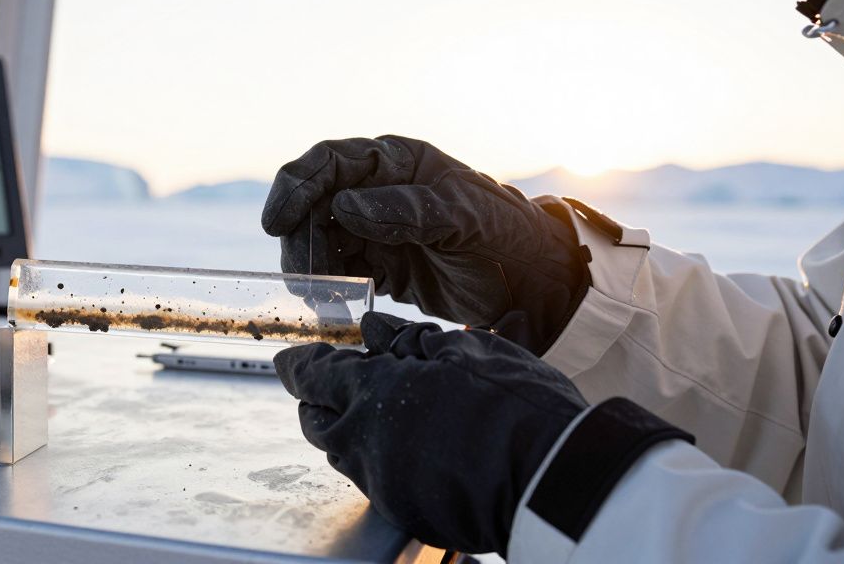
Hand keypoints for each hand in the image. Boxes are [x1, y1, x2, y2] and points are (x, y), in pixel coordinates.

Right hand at [261, 135, 588, 352]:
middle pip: (314, 204)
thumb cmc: (506, 238)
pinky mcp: (380, 266)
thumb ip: (407, 210)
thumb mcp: (463, 218)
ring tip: (318, 298)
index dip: (296, 187)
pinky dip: (328, 288)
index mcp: (398, 163)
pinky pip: (338, 272)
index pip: (330, 162)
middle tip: (303, 277)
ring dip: (310, 267)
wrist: (535, 286)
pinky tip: (332, 307)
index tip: (276, 222)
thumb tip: (344, 207)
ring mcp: (376, 229)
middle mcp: (379, 191)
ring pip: (320, 240)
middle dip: (301, 238)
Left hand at [274, 311, 587, 554]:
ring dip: (350, 431)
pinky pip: (377, 481)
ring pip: (344, 454)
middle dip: (320, 401)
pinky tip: (412, 447)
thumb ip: (407, 342)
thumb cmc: (514, 404)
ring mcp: (383, 484)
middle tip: (338, 384)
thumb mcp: (464, 351)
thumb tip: (372, 331)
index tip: (289, 359)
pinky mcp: (406, 512)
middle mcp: (365, 443)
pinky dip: (382, 460)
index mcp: (372, 395)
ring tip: (381, 413)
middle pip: (317, 422)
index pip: (314, 377)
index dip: (300, 365)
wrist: (554, 478)